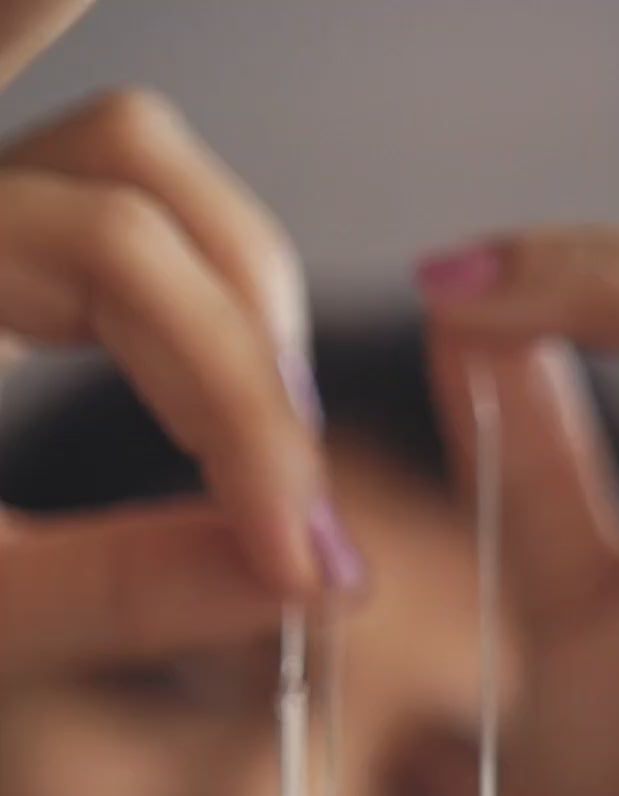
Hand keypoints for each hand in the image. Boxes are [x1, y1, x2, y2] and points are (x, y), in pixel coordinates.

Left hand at [0, 35, 355, 676]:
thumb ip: (118, 589)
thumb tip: (309, 580)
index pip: (120, 261)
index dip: (239, 407)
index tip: (300, 562)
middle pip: (134, 165)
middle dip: (245, 328)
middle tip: (293, 492)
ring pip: (117, 154)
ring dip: (220, 276)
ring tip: (260, 430)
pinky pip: (79, 204)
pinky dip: (164, 265)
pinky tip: (210, 347)